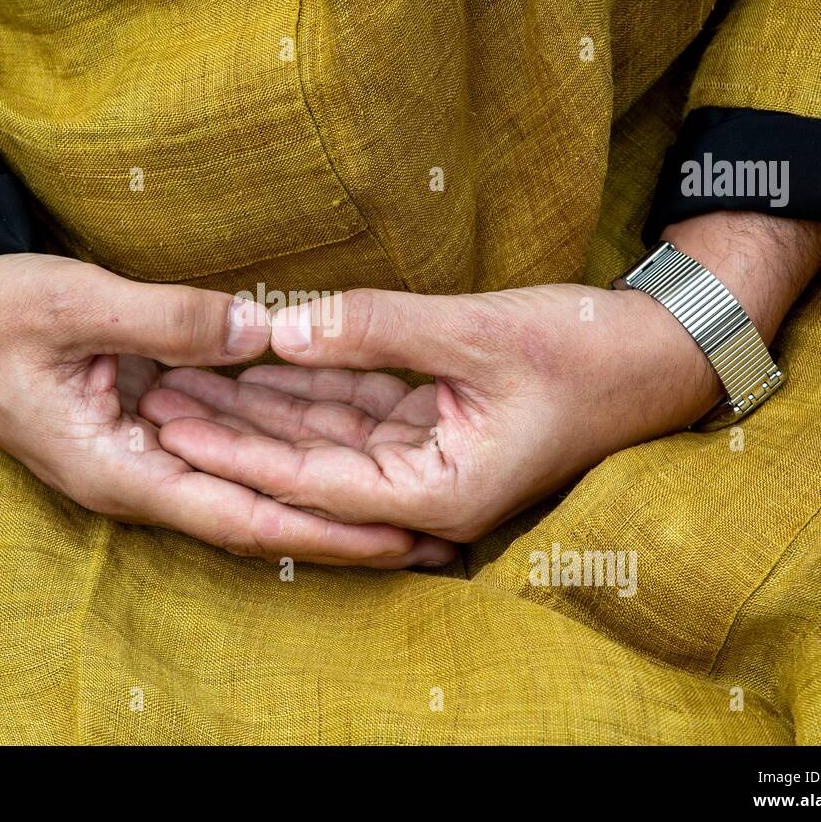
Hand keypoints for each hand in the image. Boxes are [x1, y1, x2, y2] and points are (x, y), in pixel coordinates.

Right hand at [0, 253, 457, 567]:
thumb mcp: (74, 305)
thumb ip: (172, 319)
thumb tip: (266, 330)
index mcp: (119, 470)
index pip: (242, 518)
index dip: (323, 532)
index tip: (397, 541)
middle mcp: (135, 469)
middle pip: (255, 507)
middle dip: (339, 520)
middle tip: (431, 530)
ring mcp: (136, 440)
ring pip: (242, 467)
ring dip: (314, 475)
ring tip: (401, 483)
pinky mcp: (135, 406)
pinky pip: (217, 422)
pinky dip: (271, 422)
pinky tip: (328, 415)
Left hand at [142, 213, 820, 544]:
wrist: (665, 351)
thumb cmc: (588, 352)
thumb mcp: (477, 333)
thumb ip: (375, 327)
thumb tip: (281, 328)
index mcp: (440, 494)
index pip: (309, 479)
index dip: (234, 447)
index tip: (168, 418)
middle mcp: (427, 489)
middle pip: (306, 462)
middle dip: (232, 428)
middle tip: (154, 394)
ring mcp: (432, 458)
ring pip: (327, 434)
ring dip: (263, 406)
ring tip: (188, 375)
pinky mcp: (437, 425)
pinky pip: (359, 408)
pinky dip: (310, 385)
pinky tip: (256, 361)